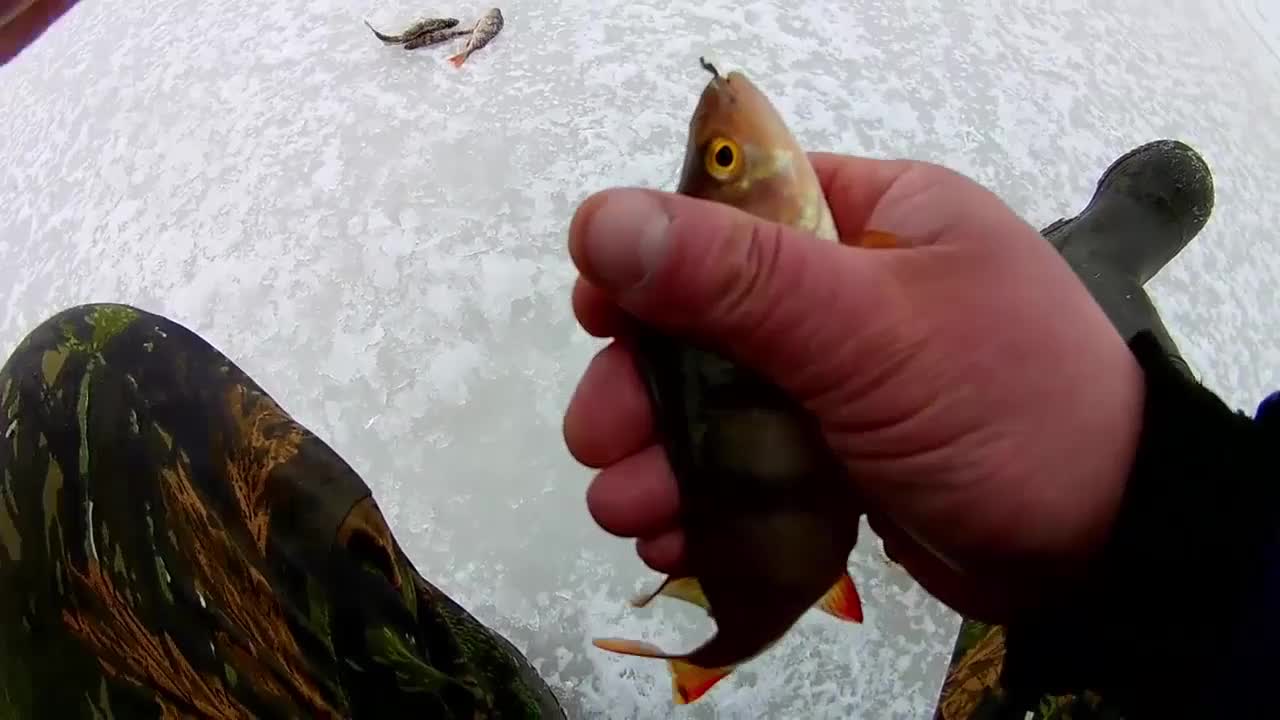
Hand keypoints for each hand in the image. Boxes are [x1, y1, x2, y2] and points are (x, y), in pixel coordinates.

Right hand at [562, 153, 1145, 619]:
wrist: (1108, 548)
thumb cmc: (1006, 407)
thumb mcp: (870, 330)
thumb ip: (735, 278)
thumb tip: (601, 221)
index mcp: (875, 218)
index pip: (739, 209)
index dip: (657, 256)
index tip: (597, 312)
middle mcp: (854, 290)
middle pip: (710, 322)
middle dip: (646, 388)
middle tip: (599, 440)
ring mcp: (845, 380)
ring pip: (720, 403)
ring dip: (663, 457)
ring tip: (626, 511)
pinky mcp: (842, 456)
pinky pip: (752, 464)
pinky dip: (706, 500)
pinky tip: (671, 539)